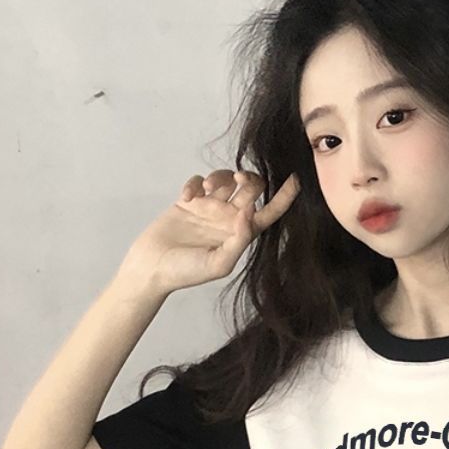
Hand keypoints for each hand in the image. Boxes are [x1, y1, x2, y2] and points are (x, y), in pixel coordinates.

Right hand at [125, 169, 300, 294]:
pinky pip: (197, 181)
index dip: (284, 196)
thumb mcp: (219, 263)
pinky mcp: (188, 201)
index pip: (269, 212)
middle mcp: (228, 219)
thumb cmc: (185, 272)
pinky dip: (194, 182)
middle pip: (251, 189)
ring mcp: (208, 208)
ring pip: (225, 179)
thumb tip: (251, 212)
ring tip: (206, 187)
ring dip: (220, 176)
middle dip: (250, 178)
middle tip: (238, 180)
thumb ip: (239, 240)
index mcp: (240, 234)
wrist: (151, 268)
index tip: (296, 178)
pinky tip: (186, 197)